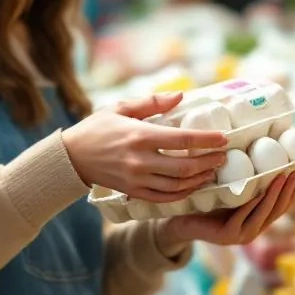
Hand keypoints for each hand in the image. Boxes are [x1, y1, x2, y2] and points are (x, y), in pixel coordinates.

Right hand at [64, 92, 227, 202]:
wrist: (71, 157)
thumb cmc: (97, 128)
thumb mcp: (120, 108)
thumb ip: (152, 102)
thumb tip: (180, 96)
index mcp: (139, 136)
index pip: (181, 140)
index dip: (206, 140)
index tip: (223, 138)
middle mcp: (139, 160)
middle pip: (184, 166)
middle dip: (208, 162)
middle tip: (223, 156)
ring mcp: (136, 179)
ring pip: (177, 185)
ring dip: (199, 179)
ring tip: (212, 171)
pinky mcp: (133, 192)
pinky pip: (164, 198)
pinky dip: (183, 193)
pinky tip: (193, 185)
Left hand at [158, 172, 294, 245]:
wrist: (181, 221)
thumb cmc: (207, 202)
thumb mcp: (232, 191)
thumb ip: (247, 182)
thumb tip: (261, 153)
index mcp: (258, 221)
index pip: (281, 207)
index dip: (293, 192)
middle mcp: (253, 230)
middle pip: (277, 210)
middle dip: (287, 191)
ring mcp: (241, 235)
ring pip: (263, 214)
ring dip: (274, 195)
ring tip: (281, 177)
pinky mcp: (227, 236)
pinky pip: (243, 217)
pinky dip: (252, 204)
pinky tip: (258, 192)